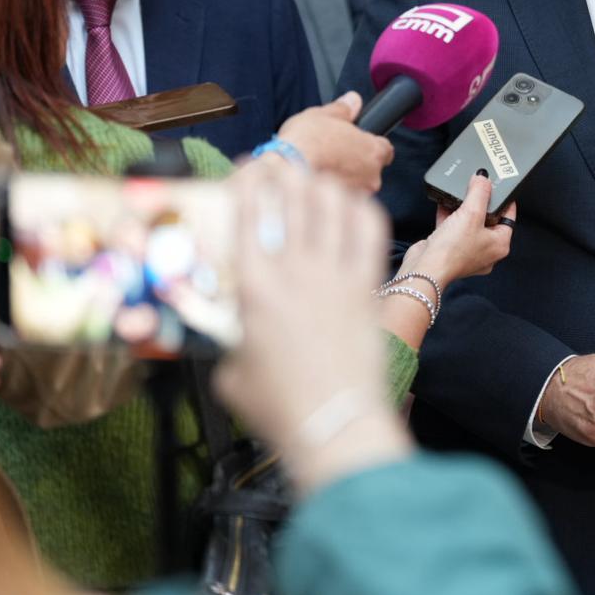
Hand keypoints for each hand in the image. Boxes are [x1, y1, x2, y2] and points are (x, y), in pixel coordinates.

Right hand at [214, 161, 411, 494]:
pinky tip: (352, 207)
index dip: (247, 181)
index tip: (246, 170)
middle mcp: (296, 270)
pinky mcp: (368, 285)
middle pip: (291, 195)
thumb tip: (224, 325)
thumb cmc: (280, 407)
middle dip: (284, 173)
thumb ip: (224, 337)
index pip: (248, 212)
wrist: (335, 423)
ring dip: (321, 186)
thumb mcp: (229, 371)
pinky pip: (369, 228)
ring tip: (315, 185)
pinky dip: (360, 207)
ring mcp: (336, 274)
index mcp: (254, 286)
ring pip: (332, 202)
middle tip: (280, 170)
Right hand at [275, 91, 394, 192]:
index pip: (386, 149)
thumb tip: (353, 100)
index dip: (372, 145)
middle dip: (357, 164)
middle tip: (335, 156)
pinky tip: (319, 183)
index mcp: (373, 151)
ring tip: (324, 170)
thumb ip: (343, 108)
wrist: (286, 172)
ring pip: (358, 185)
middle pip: (371, 169)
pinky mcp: (343, 210)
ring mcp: (359, 194)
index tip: (359, 143)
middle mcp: (372, 176)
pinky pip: (344, 198)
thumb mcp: (323, 115)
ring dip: (346, 179)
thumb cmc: (306, 143)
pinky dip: (335, 192)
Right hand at [401, 173, 515, 287]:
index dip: (505, 201)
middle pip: (487, 219)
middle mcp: (485, 250)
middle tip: (479, 186)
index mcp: (499, 245)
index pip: (508, 218)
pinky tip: (444, 202)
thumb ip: (479, 193)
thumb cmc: (453, 250)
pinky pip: (452, 228)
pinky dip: (449, 216)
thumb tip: (483, 178)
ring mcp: (467, 251)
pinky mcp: (449, 250)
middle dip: (481, 202)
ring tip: (461, 192)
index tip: (501, 187)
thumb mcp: (471, 213)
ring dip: (463, 208)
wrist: (425, 268)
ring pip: (469, 224)